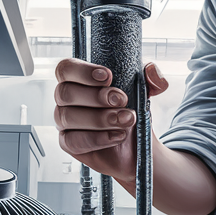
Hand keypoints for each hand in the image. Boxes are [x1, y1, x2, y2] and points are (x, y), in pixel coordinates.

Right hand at [53, 60, 168, 180]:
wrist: (136, 145)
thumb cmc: (130, 111)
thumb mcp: (145, 92)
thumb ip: (151, 78)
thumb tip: (152, 69)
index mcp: (78, 79)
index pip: (65, 68)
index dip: (82, 71)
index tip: (108, 76)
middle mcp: (66, 98)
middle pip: (65, 93)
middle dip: (96, 97)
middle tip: (122, 101)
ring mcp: (63, 121)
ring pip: (68, 116)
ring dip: (100, 119)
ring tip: (126, 120)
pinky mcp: (68, 143)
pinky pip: (74, 141)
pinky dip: (98, 138)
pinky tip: (117, 136)